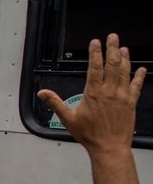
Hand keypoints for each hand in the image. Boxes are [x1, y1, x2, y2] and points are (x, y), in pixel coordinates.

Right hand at [37, 34, 145, 154]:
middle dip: (112, 49)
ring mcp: (122, 96)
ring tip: (124, 48)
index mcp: (94, 93)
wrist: (109, 147)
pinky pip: (137, 86)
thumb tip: (42, 93)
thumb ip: (55, 103)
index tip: (95, 43)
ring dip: (125, 58)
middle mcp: (110, 92)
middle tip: (113, 37)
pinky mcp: (131, 102)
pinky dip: (139, 77)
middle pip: (112, 64)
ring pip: (124, 72)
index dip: (95, 53)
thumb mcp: (68, 119)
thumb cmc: (90, 135)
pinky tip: (141, 70)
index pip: (95, 67)